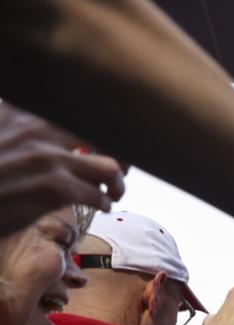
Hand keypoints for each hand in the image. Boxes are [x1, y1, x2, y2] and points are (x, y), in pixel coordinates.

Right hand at [0, 104, 125, 236]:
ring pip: (111, 168)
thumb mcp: (0, 130)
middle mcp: (38, 129)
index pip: (81, 108)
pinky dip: (104, 203)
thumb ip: (20, 121)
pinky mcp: (54, 188)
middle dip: (120, 153)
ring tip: (114, 192)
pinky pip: (98, 196)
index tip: (105, 140)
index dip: (102, 126)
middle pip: (104, 134)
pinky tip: (99, 206)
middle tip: (121, 167)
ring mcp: (48, 158)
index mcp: (24, 111)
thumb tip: (43, 115)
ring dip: (118, 183)